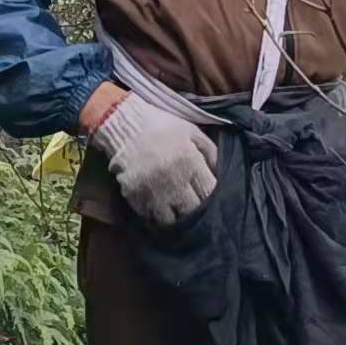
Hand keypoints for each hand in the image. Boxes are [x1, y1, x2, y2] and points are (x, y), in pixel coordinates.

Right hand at [91, 92, 217, 224]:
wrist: (125, 124)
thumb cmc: (162, 126)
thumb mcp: (191, 131)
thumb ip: (210, 151)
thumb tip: (220, 174)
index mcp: (190, 163)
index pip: (208, 192)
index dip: (210, 196)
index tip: (206, 194)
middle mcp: (174, 182)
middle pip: (191, 211)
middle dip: (193, 208)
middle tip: (191, 203)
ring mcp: (153, 192)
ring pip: (170, 220)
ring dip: (174, 215)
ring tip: (174, 207)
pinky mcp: (135, 198)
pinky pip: (149, 216)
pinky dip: (155, 213)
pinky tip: (157, 202)